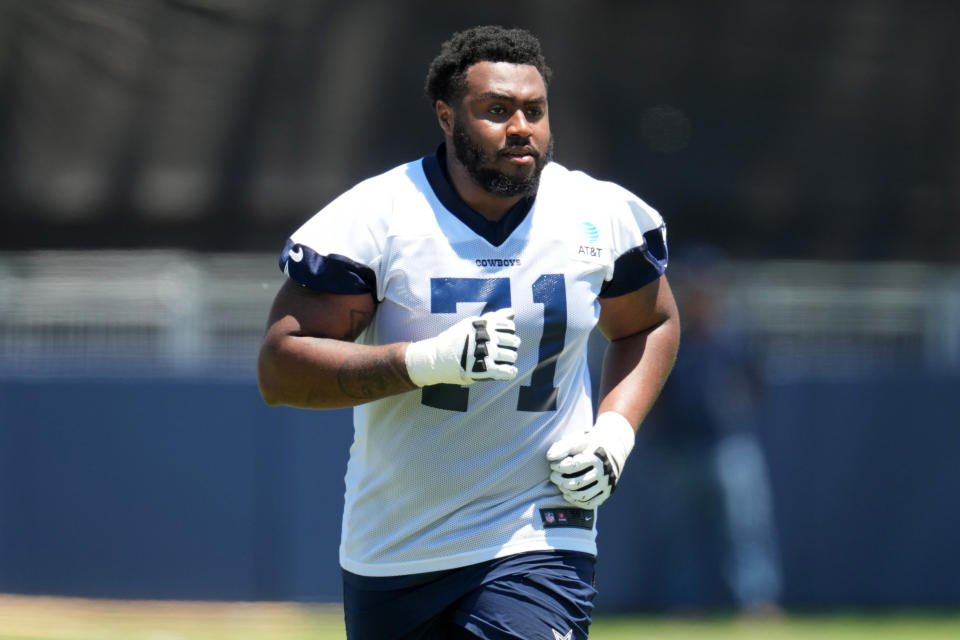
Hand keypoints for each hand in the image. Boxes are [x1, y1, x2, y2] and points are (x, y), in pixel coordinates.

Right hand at [404, 308, 520, 386]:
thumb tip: (512, 312)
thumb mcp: (471, 324)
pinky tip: (508, 371)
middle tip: (505, 350)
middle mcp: (487, 338)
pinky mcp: (486, 369)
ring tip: (505, 360)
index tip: (502, 337)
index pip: (509, 326)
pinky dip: (510, 372)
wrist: (437, 358)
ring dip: (510, 358)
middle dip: (512, 346)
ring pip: (512, 356)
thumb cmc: (455, 340)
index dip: (509, 332)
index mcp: (484, 325)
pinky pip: (507, 371)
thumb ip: (493, 318)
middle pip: (513, 341)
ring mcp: (487, 354)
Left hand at [546, 412, 635, 507]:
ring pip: (583, 495)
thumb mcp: (578, 440)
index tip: (553, 464)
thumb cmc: (589, 445)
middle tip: (554, 476)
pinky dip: (576, 501)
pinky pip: (590, 503)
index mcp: (597, 458)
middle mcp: (604, 473)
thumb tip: (550, 457)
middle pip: (576, 483)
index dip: (559, 466)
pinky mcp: (606, 493)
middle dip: (560, 480)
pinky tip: (567, 494)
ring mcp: (606, 484)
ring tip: (560, 485)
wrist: (612, 449)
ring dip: (566, 492)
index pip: (573, 466)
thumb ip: (563, 447)